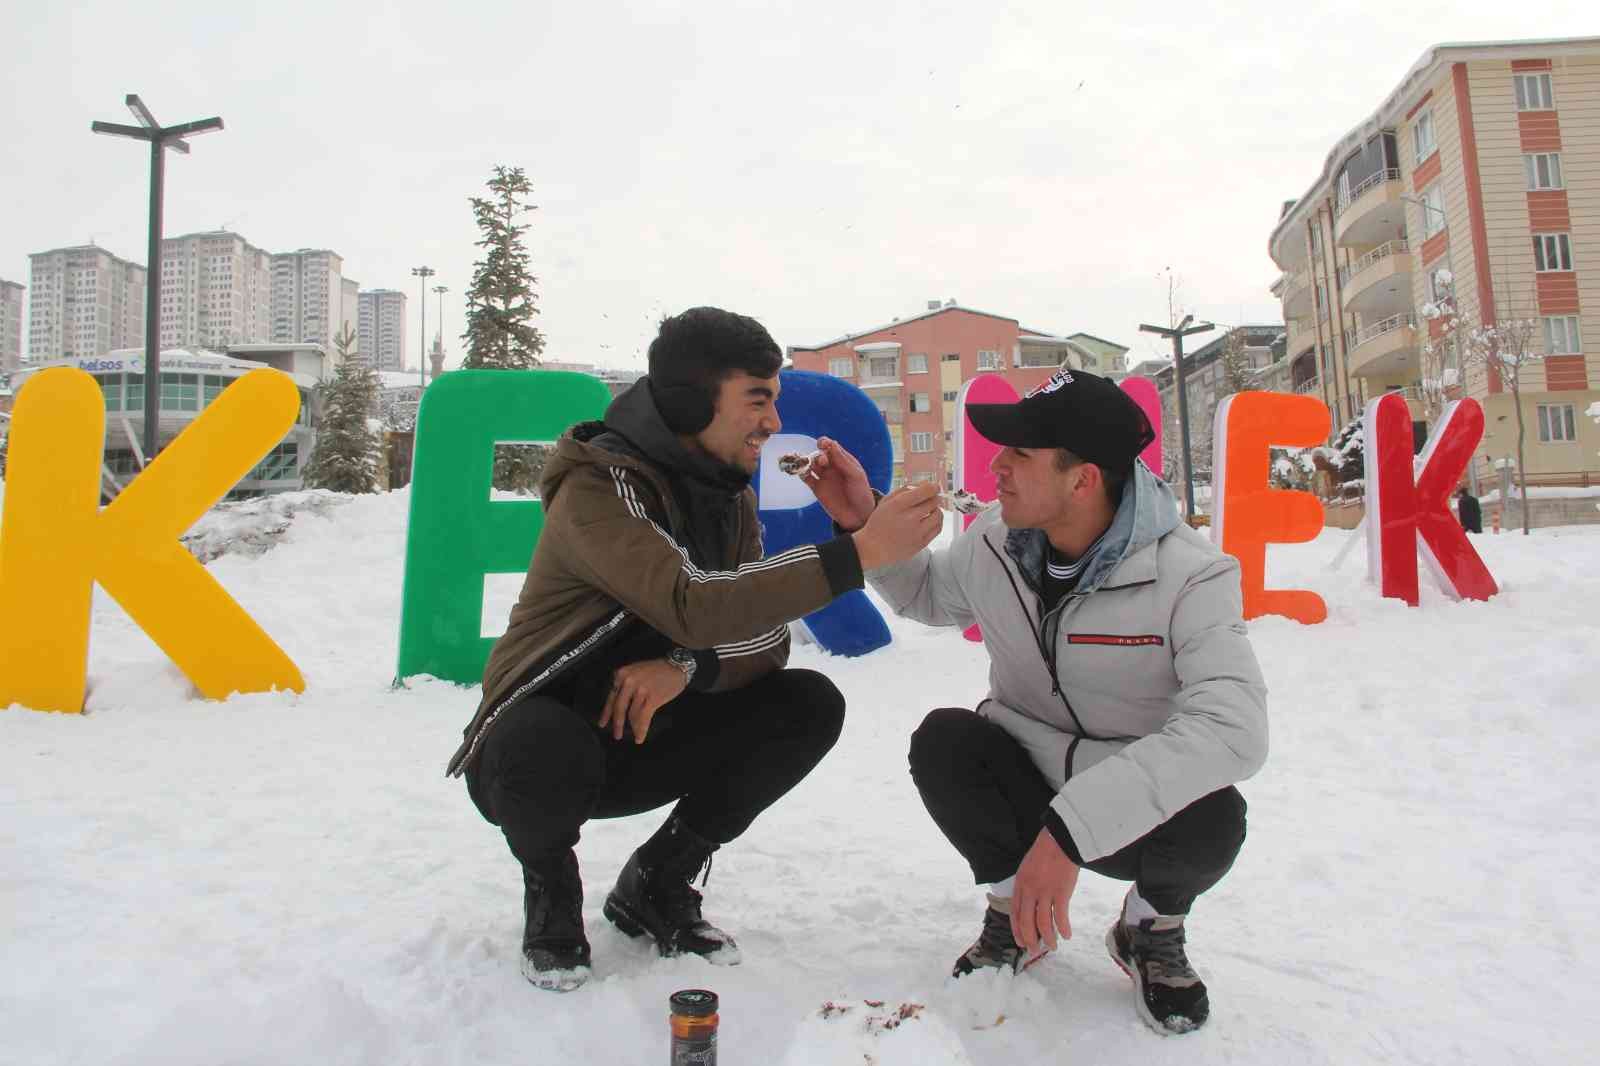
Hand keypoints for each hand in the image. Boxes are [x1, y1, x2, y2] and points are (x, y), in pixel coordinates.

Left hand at [597, 658, 688, 743]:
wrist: (676, 667)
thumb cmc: (656, 670)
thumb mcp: (635, 672)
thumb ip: (624, 685)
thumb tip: (618, 707)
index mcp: (622, 674)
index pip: (611, 697)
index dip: (606, 713)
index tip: (602, 724)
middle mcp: (628, 681)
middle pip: (619, 708)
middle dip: (617, 724)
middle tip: (616, 736)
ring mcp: (640, 690)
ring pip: (632, 714)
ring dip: (633, 727)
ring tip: (634, 734)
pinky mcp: (652, 699)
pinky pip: (643, 718)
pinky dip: (641, 730)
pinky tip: (639, 738)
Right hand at [804, 437, 876, 531]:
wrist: (858, 516)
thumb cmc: (861, 493)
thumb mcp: (855, 475)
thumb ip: (842, 461)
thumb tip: (831, 443)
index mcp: (843, 460)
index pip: (830, 446)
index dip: (824, 443)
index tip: (822, 444)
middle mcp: (832, 466)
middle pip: (818, 454)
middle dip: (817, 455)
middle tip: (822, 462)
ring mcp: (823, 477)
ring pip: (810, 464)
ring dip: (806, 462)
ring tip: (805, 465)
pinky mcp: (816, 488)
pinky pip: (805, 477)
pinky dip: (801, 472)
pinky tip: (802, 472)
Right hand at [851, 483, 942, 570]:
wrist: (873, 548)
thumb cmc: (879, 524)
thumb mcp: (886, 501)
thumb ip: (904, 489)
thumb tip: (925, 484)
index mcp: (898, 505)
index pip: (925, 491)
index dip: (933, 487)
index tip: (934, 487)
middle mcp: (908, 518)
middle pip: (933, 502)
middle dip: (934, 497)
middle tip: (930, 498)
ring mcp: (916, 533)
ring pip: (938, 515)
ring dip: (937, 509)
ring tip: (930, 510)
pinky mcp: (921, 544)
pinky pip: (938, 528)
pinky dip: (937, 521)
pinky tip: (930, 520)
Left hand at [1011, 827, 1078, 957]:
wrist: (1060, 839)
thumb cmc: (1046, 851)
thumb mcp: (1028, 867)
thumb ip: (1027, 885)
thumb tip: (1031, 902)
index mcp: (1020, 885)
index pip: (1015, 912)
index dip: (1017, 929)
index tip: (1021, 941)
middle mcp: (1029, 891)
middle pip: (1026, 921)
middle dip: (1030, 939)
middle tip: (1034, 951)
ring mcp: (1045, 892)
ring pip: (1043, 922)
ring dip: (1048, 938)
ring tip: (1052, 946)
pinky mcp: (1061, 892)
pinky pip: (1060, 916)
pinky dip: (1063, 928)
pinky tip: (1067, 935)